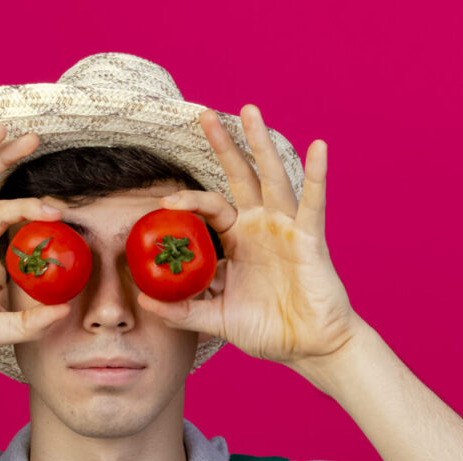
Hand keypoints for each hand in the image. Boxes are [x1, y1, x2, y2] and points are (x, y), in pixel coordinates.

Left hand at [135, 104, 366, 371]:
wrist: (306, 347)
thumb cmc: (266, 330)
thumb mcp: (216, 320)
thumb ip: (182, 310)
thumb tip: (143, 300)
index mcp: (236, 242)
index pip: (208, 208)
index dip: (187, 201)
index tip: (163, 201)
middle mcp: (260, 227)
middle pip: (239, 177)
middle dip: (223, 145)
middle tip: (203, 114)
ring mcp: (285, 228)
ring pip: (272, 178)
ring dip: (260, 144)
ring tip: (249, 111)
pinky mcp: (309, 238)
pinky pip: (313, 203)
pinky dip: (317, 175)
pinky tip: (318, 146)